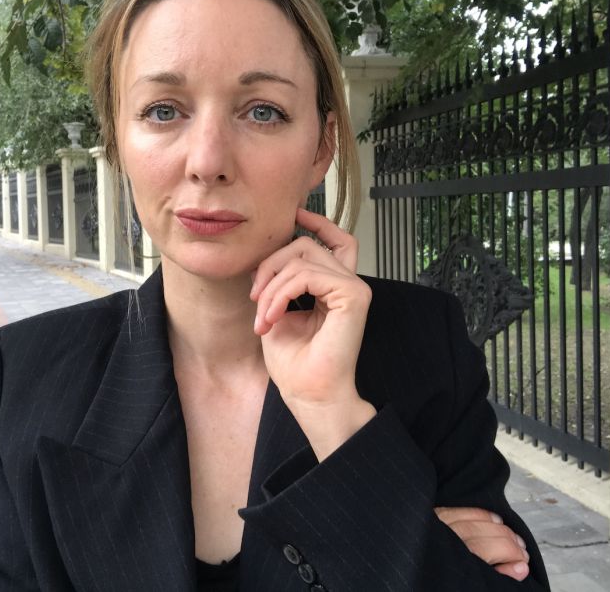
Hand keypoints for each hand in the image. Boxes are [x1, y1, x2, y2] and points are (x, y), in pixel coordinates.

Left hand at [250, 208, 373, 459]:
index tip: (294, 214)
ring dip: (272, 285)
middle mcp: (348, 283)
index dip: (315, 222)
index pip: (333, 239)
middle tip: (255, 299)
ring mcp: (354, 288)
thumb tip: (265, 259)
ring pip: (303, 256)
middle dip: (271, 263)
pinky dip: (281, 292)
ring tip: (262, 317)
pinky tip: (273, 316)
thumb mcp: (277, 313)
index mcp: (334, 286)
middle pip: (306, 243)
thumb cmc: (295, 364)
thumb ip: (277, 284)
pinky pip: (307, 274)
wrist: (310, 396)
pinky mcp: (354, 296)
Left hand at [435, 507, 530, 580]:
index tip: (523, 562)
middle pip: (483, 534)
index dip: (513, 554)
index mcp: (456, 560)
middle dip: (508, 541)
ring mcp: (436, 526)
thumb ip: (497, 575)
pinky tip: (493, 520)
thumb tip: (521, 568)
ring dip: (497, 527)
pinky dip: (479, 514)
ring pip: (472, 520)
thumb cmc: (440, 574)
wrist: (407, 570)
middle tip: (522, 550)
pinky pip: (460, 510)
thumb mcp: (471, 582)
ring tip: (512, 538)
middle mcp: (445, 540)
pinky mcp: (431, 518)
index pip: (491, 549)